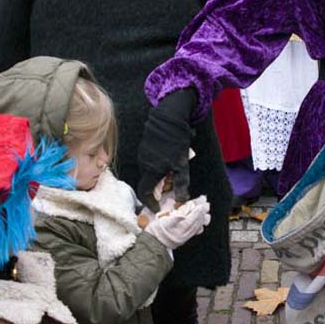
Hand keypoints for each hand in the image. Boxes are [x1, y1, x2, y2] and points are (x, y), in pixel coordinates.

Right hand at [136, 89, 196, 210]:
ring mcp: (143, 153)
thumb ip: (180, 182)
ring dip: (161, 173)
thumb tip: (181, 200)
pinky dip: (160, 163)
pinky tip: (170, 154)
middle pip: (149, 181)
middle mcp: (143, 163)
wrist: (169, 116)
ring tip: (174, 166)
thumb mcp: (181, 163)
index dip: (149, 202)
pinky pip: (152, 159)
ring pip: (151, 169)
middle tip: (172, 185)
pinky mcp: (145, 145)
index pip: (144, 192)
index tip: (157, 207)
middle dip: (160, 186)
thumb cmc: (176, 140)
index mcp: (151, 170)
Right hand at [144, 195, 210, 249]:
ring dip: (202, 219)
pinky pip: (194, 232)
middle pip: (197, 221)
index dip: (198, 209)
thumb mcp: (164, 221)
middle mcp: (185, 233)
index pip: (193, 217)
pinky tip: (200, 224)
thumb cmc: (157, 232)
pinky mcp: (183, 238)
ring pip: (197, 227)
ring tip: (206, 213)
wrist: (153, 243)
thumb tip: (184, 213)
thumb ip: (176, 217)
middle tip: (206, 205)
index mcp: (181, 227)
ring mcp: (185, 236)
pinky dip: (198, 226)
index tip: (202, 203)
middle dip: (202, 212)